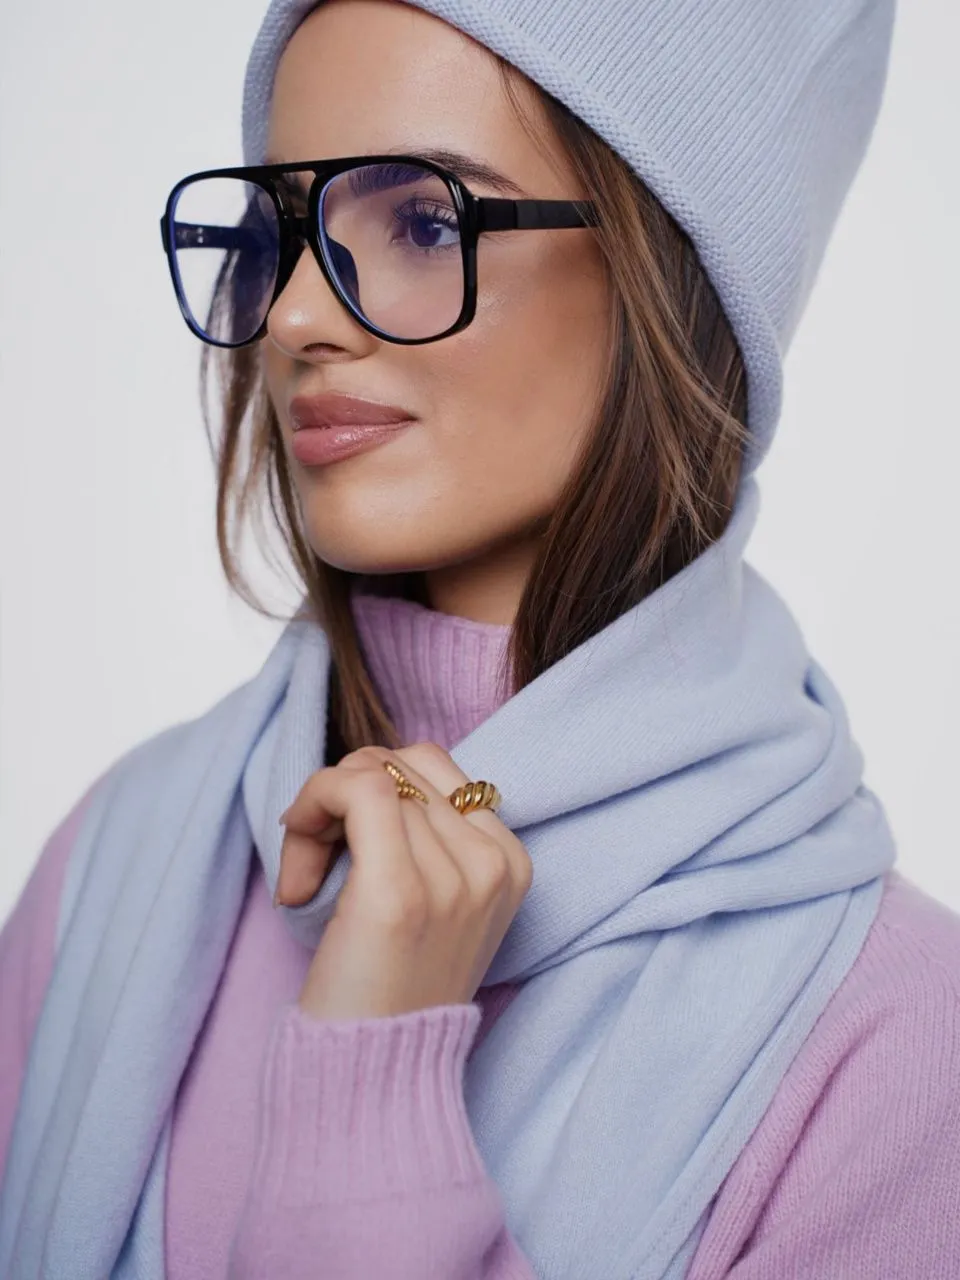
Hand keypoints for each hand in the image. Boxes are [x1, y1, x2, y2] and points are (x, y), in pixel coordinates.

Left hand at [276, 743, 533, 1021]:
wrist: (374, 1078)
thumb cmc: (389, 986)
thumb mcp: (436, 904)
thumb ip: (427, 835)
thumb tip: (370, 768)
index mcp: (510, 862)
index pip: (433, 765)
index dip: (374, 786)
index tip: (342, 845)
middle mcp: (492, 865)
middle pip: (398, 764)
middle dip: (340, 796)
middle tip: (313, 862)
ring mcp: (453, 878)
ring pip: (371, 772)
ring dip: (317, 811)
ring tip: (304, 877)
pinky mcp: (401, 891)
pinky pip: (357, 788)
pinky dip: (312, 803)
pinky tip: (297, 872)